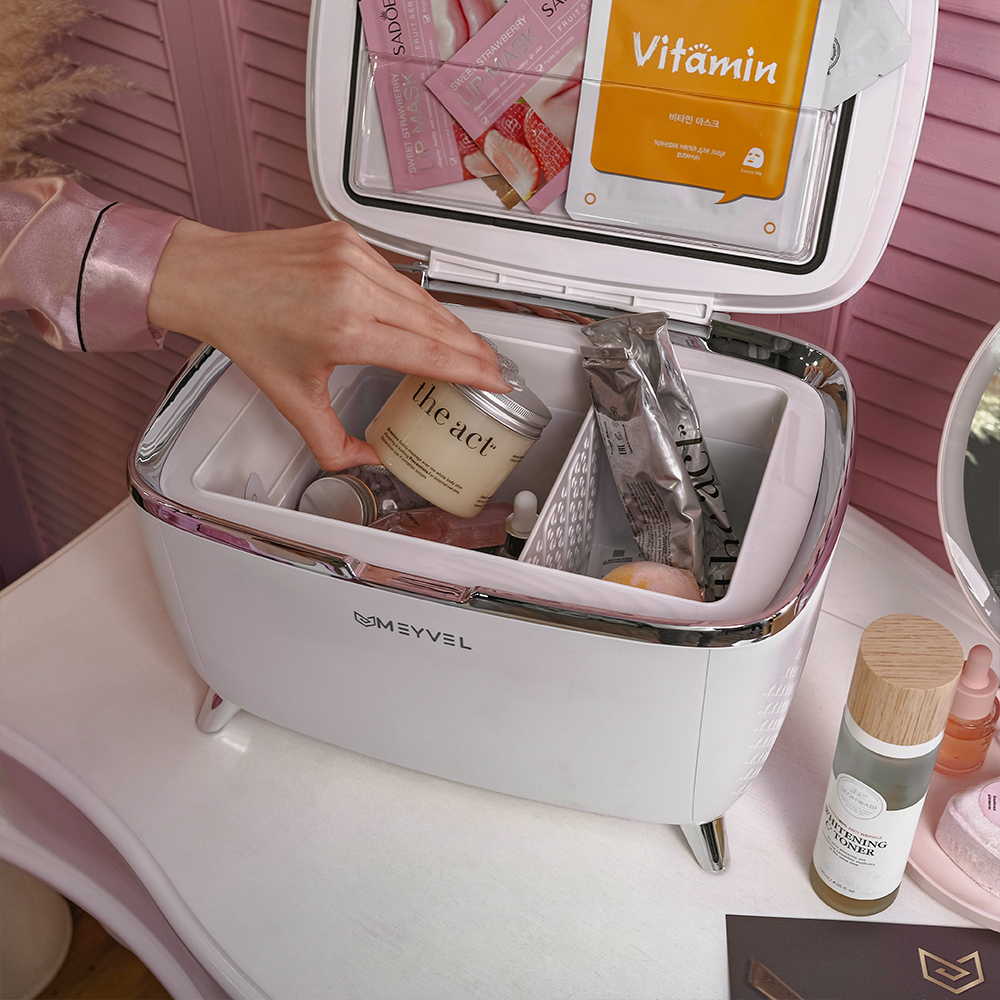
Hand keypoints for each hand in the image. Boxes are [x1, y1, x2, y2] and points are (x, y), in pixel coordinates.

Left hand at [148, 219, 508, 468]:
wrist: (211, 276)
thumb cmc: (245, 328)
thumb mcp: (291, 399)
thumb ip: (333, 443)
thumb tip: (368, 460)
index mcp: (343, 330)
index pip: (428, 352)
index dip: (470, 369)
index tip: (494, 380)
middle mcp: (353, 288)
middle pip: (436, 323)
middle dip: (471, 349)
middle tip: (491, 368)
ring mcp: (354, 257)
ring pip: (422, 297)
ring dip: (449, 325)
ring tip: (467, 347)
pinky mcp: (350, 239)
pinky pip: (400, 276)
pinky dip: (417, 300)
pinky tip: (427, 318)